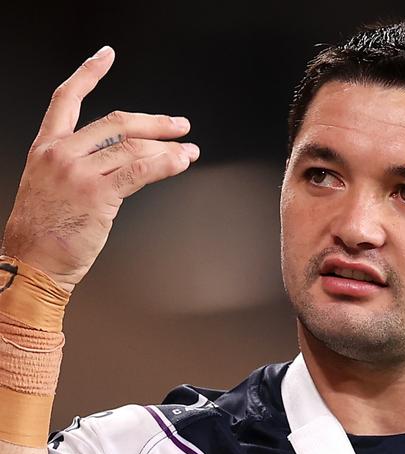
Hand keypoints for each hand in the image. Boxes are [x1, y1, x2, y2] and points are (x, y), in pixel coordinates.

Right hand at [1, 45, 198, 292]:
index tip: (106, 56)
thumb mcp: (50, 187)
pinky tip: (180, 162)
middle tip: (180, 125)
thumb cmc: (42, 233)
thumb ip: (77, 168)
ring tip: (189, 151)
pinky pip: (138, 171)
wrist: (32, 262)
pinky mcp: (98, 194)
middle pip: (116, 122)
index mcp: (46, 146)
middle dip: (154, 123)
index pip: (67, 98)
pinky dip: (164, 165)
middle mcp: (62, 152)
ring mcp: (79, 172)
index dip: (88, 73)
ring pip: (132, 147)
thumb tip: (118, 163)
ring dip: (167, 147)